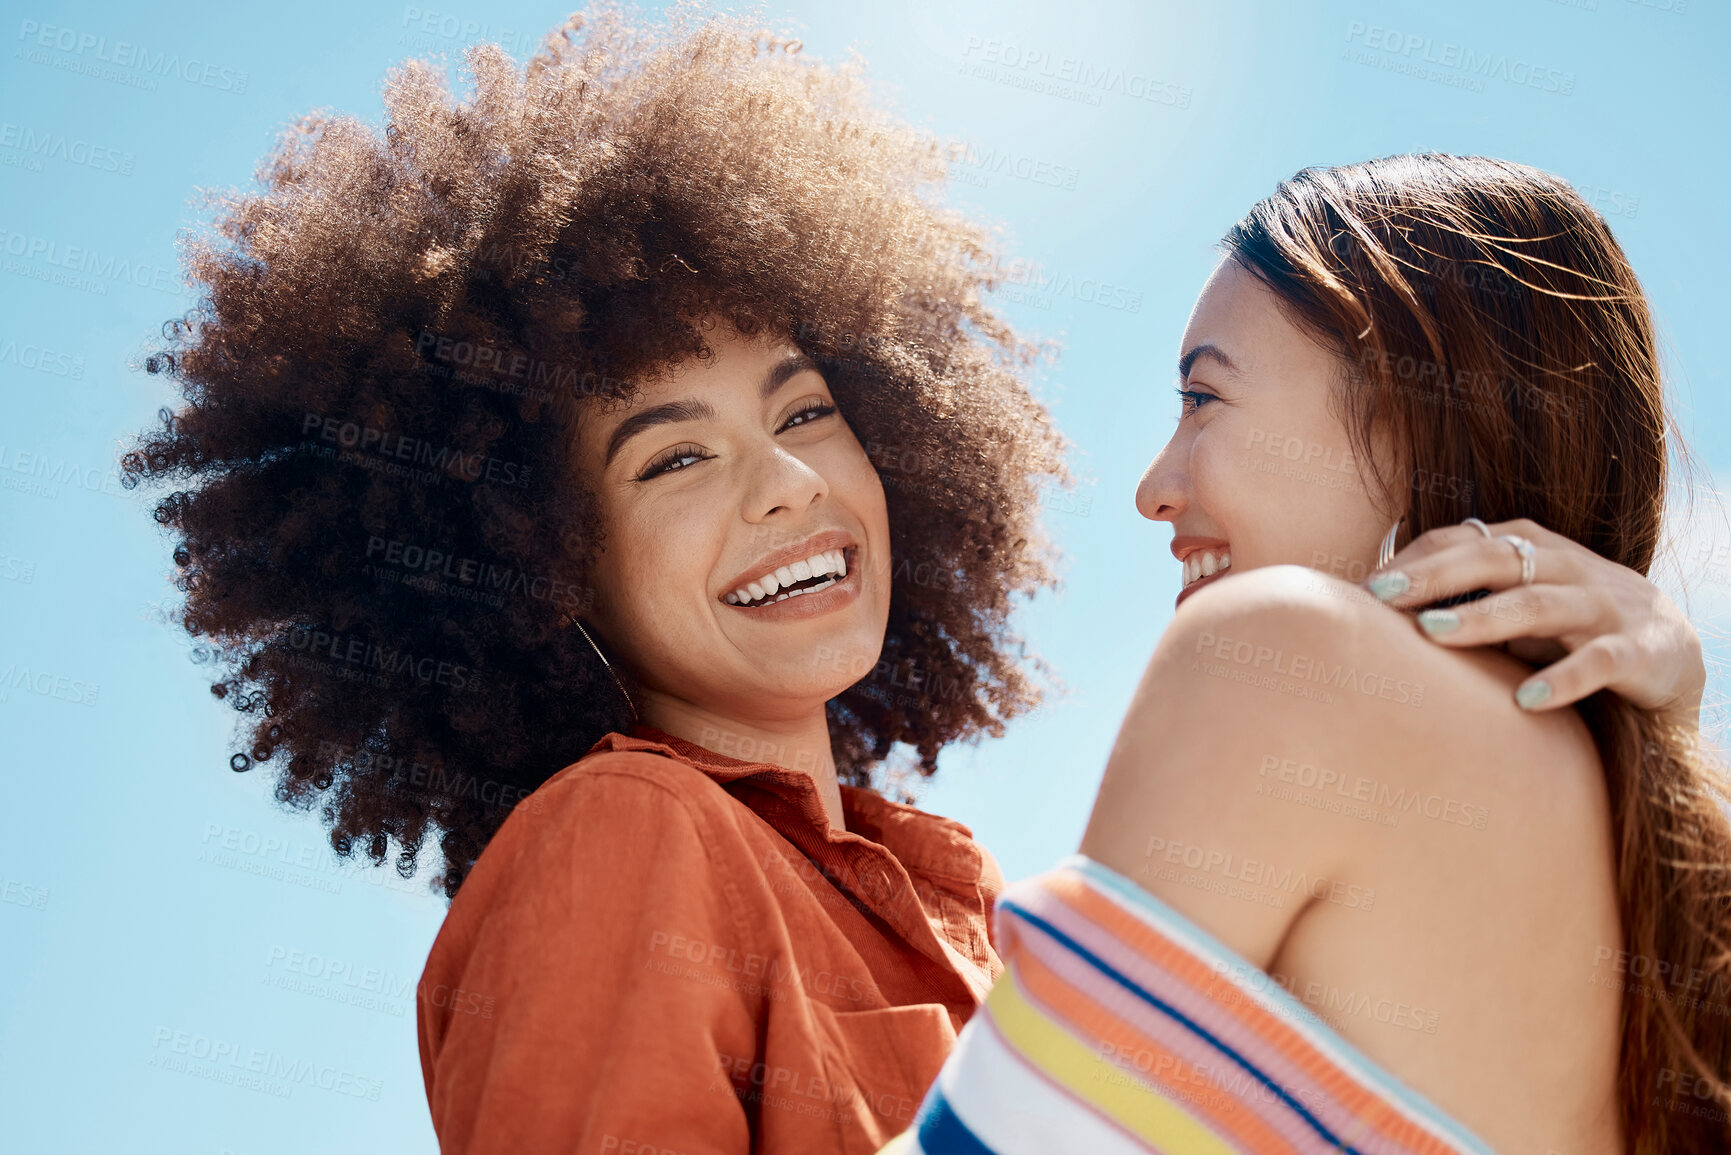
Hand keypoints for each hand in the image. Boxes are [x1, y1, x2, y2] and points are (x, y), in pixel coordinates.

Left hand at [1364, 518, 1705, 722]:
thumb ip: (1459, 599)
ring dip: (1484, 617)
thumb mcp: (1512, 603)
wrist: (1670, 651)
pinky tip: (1525, 700)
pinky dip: (1564, 679)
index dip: (1414, 558)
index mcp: (1529, 548)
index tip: (1363, 585)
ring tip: (1432, 631)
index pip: (1463, 541)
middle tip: (1379, 595)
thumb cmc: (1565, 627)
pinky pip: (1599, 662)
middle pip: (1494, 560)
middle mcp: (1564, 567)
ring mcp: (1603, 606)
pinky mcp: (1637, 651)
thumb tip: (1371, 614)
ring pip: (1539, 604)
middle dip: (1434, 575)